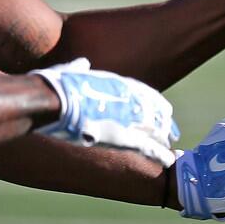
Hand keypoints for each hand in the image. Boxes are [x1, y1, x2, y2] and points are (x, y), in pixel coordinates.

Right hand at [31, 58, 178, 166]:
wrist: (54, 100)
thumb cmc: (56, 86)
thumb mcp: (70, 71)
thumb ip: (79, 69)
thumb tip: (82, 63)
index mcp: (118, 83)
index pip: (144, 94)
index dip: (154, 105)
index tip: (161, 113)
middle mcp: (130, 97)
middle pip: (156, 111)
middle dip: (163, 123)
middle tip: (170, 134)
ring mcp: (130, 115)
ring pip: (156, 130)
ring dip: (163, 140)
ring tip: (169, 151)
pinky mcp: (125, 135)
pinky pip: (150, 146)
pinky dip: (161, 153)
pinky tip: (169, 160)